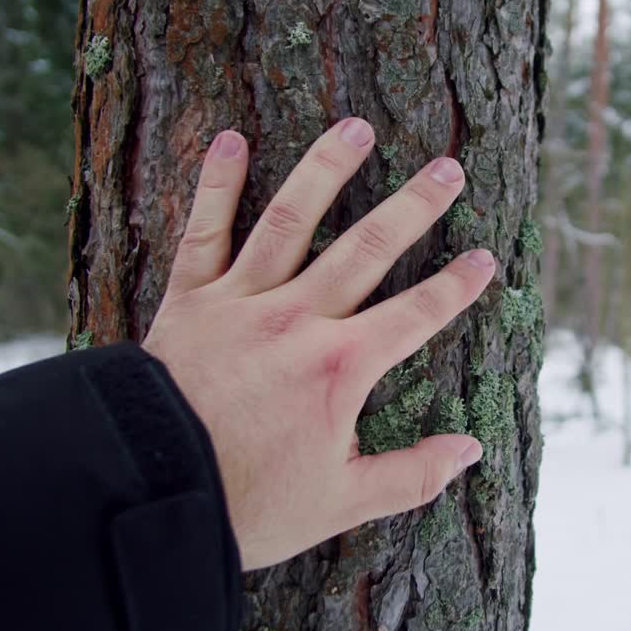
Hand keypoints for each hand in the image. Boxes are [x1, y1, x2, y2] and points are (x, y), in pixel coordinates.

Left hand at [142, 119, 493, 570]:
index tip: (485, 257)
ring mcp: (242, 302)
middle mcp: (298, 320)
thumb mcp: (341, 503)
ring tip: (356, 127)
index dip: (456, 287)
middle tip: (447, 167)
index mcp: (341, 368)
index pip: (416, 315)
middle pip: (367, 249)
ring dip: (327, 170)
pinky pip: (205, 232)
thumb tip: (471, 450)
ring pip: (293, 221)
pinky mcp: (190, 300)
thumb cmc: (244, 501)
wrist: (146, 490)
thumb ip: (413, 475)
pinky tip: (231, 138)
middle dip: (414, 206)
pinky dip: (217, 183)